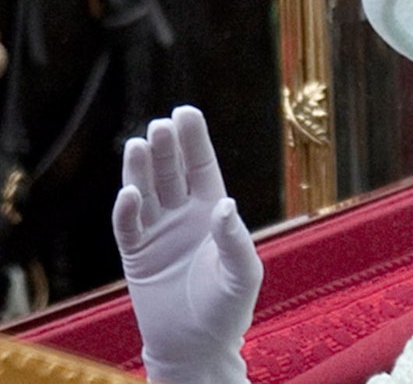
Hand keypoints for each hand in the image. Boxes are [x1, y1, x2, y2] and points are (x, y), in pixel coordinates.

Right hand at [113, 105, 257, 383]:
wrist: (197, 344)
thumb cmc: (228, 309)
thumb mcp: (242, 274)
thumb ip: (234, 240)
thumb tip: (224, 204)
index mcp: (213, 213)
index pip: (202, 168)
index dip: (194, 141)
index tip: (186, 112)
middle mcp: (183, 216)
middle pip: (172, 172)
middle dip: (167, 147)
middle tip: (162, 124)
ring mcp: (157, 233)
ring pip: (147, 192)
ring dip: (142, 169)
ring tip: (141, 143)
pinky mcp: (136, 254)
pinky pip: (127, 227)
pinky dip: (127, 210)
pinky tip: (131, 193)